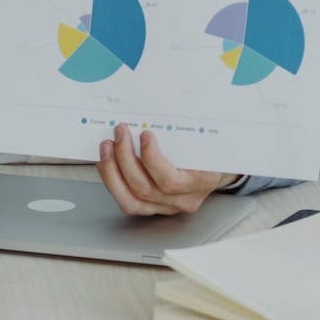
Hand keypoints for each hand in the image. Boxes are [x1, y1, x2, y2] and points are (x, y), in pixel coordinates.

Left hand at [97, 124, 235, 214]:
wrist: (213, 167)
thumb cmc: (205, 149)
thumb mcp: (202, 138)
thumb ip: (182, 131)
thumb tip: (154, 111)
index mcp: (200, 181)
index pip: (170, 180)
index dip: (151, 159)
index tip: (144, 134)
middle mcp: (183, 200)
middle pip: (145, 188)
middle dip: (125, 157)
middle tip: (120, 132)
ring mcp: (166, 207)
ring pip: (131, 201)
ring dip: (112, 171)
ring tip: (107, 147)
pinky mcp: (151, 208)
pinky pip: (126, 202)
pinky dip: (112, 181)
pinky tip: (106, 163)